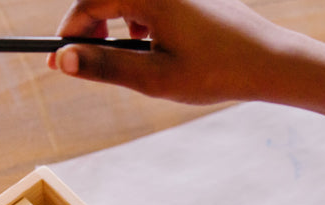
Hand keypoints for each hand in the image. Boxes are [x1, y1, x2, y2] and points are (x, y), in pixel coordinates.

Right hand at [47, 0, 324, 189]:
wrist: (267, 62)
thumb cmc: (214, 71)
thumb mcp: (153, 77)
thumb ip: (105, 66)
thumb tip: (63, 61)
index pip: (89, 2)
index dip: (68, 33)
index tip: (57, 61)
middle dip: (89, 29)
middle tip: (84, 63)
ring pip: (126, 1)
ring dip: (115, 28)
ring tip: (126, 60)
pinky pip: (148, 2)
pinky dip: (138, 23)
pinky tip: (152, 47)